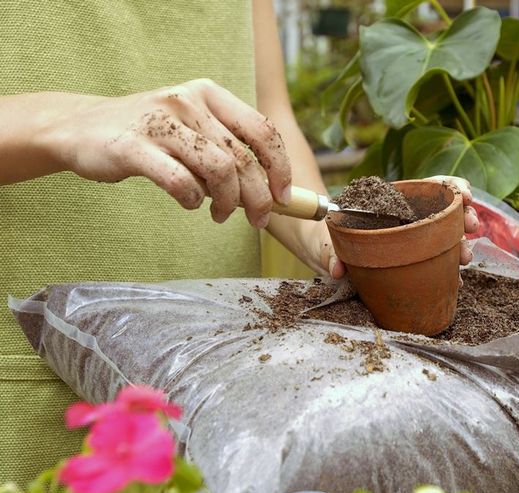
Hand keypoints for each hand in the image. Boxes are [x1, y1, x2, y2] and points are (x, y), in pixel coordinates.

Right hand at [47, 79, 291, 226]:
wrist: (81, 129)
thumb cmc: (150, 137)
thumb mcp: (193, 129)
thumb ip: (228, 149)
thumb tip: (271, 191)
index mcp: (209, 94)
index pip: (262, 130)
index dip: (280, 167)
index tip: (285, 196)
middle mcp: (188, 101)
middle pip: (243, 158)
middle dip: (259, 197)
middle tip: (258, 219)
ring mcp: (161, 122)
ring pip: (219, 170)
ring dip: (228, 202)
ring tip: (221, 215)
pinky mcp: (134, 147)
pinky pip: (181, 182)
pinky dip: (192, 200)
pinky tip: (189, 203)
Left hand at [309, 176, 479, 278]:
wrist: (323, 256)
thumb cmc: (325, 239)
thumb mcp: (325, 243)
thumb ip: (329, 254)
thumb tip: (337, 269)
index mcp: (392, 201)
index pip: (429, 186)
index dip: (451, 187)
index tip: (466, 195)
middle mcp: (407, 218)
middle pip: (444, 210)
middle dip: (464, 216)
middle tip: (471, 227)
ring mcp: (412, 240)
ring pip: (446, 236)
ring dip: (461, 244)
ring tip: (465, 257)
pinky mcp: (412, 261)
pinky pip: (436, 261)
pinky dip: (449, 268)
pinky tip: (457, 279)